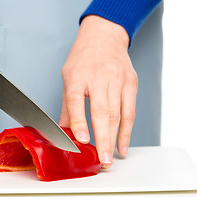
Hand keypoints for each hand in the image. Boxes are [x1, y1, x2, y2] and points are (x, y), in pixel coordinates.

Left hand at [60, 15, 137, 168]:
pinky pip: (130, 112)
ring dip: (114, 139)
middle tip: (102, 161)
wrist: (104, 36)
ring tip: (110, 158)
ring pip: (118, 115)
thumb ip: (68, 106)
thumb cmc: (83, 59)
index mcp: (77, 76)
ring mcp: (117, 80)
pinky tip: (122, 146)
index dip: (79, 121)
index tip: (82, 141)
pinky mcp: (131, 83)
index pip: (76, 100)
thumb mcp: (68, 78)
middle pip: (102, 112)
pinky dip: (127, 131)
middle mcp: (99, 77)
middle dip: (102, 140)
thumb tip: (64, 132)